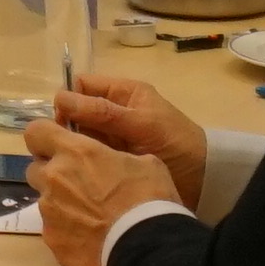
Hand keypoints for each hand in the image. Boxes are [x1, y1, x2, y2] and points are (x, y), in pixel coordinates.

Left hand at [23, 123, 180, 265]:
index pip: (36, 131)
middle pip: (35, 169)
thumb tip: (111, 161)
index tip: (60, 145)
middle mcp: (53, 178)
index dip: (45, 137)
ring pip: (44, 201)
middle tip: (79, 184)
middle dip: (51, 173)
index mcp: (75, 152)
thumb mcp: (144, 162)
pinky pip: (53, 229)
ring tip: (89, 216)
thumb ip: (115, 156)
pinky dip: (67, 231)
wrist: (147, 247)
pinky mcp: (52, 240)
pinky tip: (90, 238)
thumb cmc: (150, 198)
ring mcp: (48, 211)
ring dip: (60, 203)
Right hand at [43, 70, 208, 209]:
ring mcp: (112, 137)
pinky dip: (83, 161)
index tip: (62, 123)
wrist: (204, 179)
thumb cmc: (176, 143)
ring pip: (80, 135)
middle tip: (63, 148)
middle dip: (67, 127)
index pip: (82, 86)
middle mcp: (113, 111)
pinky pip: (90, 154)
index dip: (68, 99)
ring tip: (68, 164)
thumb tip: (60, 99)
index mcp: (122, 93)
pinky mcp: (113, 159)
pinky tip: (78, 172)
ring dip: (74, 146)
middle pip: (77, 111)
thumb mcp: (140, 123)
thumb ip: (102, 112)